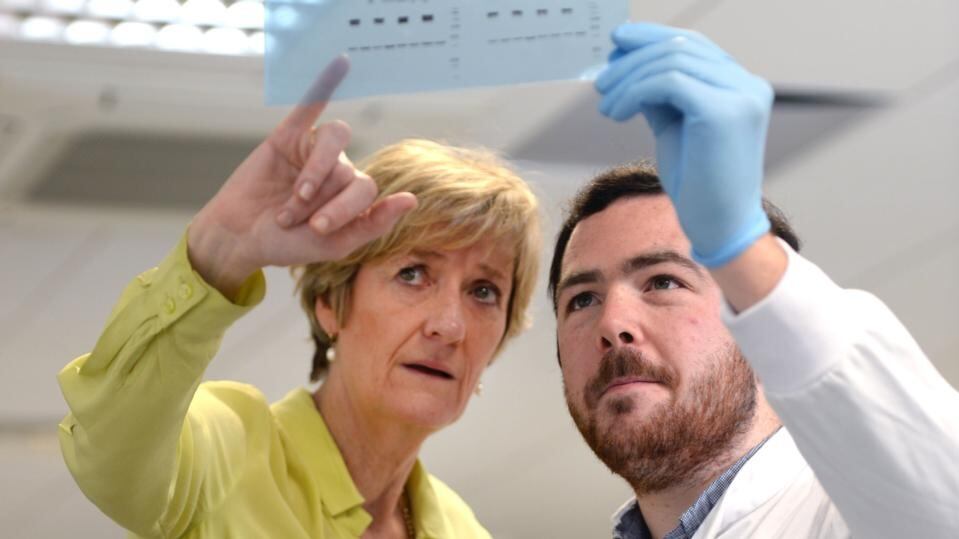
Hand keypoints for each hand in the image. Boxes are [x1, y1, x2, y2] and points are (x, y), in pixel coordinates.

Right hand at [188, 57, 416, 297]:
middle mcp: (338, 170)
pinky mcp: (287, 136)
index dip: (344, 208)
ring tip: (294, 196)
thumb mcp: (334, 245)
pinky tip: (341, 63)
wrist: (240, 238)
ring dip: (315, 172)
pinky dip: (326, 83)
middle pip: (347, 170)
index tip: (317, 229)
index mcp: (353, 196)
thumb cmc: (287, 244)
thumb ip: (373, 224)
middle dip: (319, 199)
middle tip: (291, 220)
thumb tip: (411, 200)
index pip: (366, 189)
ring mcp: (313, 151)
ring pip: (333, 142)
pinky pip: (310, 104)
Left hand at [595, 22, 772, 266]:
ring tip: (606, 104)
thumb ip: (659, 95)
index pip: (692, 43)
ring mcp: (741, 96)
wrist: (719, 228)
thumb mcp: (674, 128)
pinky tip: (616, 113)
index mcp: (740, 85)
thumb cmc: (698, 185)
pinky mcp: (724, 111)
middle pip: (679, 47)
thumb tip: (626, 64)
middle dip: (632, 60)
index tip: (616, 45)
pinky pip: (668, 82)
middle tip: (601, 81)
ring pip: (671, 61)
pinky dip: (634, 92)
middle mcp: (747, 84)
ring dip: (628, 78)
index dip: (651, 38)